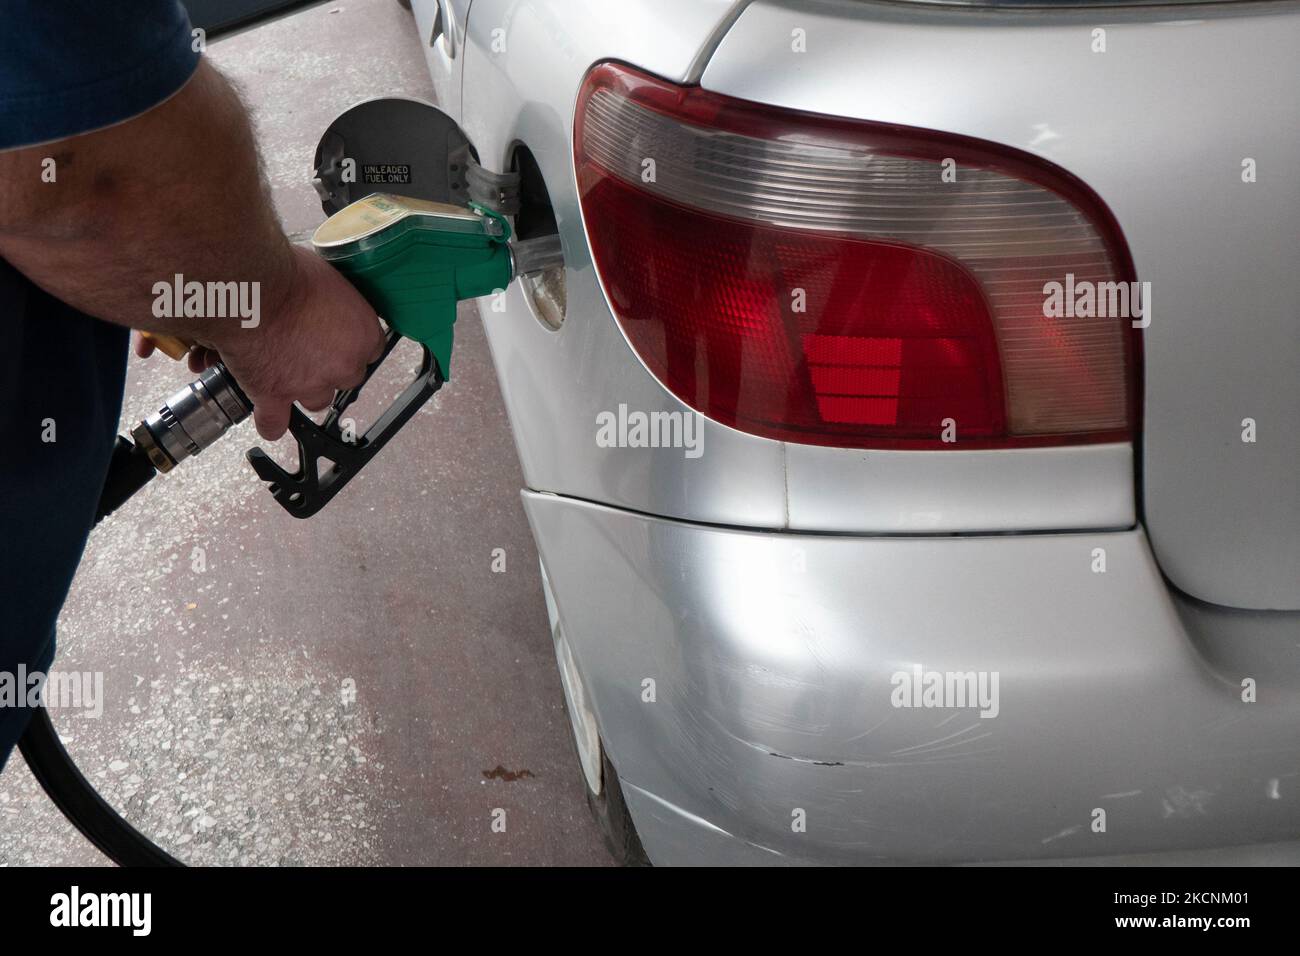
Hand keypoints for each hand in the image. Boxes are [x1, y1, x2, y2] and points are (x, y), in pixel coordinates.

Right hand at [202, 246, 385, 439]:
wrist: (252, 287)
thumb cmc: (287, 273)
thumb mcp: (327, 277)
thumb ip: (333, 302)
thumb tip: (324, 300)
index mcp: (364, 334)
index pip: (370, 351)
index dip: (350, 345)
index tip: (338, 340)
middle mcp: (344, 365)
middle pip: (346, 378)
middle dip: (328, 366)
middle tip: (306, 347)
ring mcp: (310, 385)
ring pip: (316, 400)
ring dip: (302, 388)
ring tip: (283, 367)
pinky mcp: (274, 395)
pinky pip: (275, 423)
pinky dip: (270, 420)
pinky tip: (268, 415)